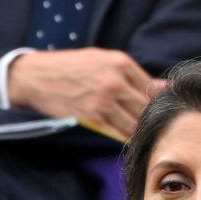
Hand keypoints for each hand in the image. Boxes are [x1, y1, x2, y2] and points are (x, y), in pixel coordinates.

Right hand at [8, 48, 155, 139]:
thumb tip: (164, 88)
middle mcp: (115, 82)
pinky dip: (125, 137)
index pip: (153, 88)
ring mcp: (104, 102)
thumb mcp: (103, 59)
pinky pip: (118, 133)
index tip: (159, 110)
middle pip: (147, 108)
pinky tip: (126, 137)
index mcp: (120, 63)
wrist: (36, 77)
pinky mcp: (93, 118)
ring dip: (139, 131)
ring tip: (141, 134)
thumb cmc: (71, 66)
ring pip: (135, 124)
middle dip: (152, 118)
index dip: (159, 102)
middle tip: (153, 126)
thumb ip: (133, 74)